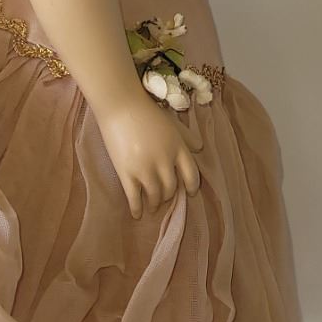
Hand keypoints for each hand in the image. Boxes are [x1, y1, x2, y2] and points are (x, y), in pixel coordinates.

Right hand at [95, 93, 204, 218]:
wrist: (121, 106)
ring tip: (152, 207)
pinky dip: (137, 208)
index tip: (190, 193)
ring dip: (154, 204)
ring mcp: (146, 169)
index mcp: (178, 148)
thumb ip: (187, 136)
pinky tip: (137, 214)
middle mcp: (165, 162)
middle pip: (171, 187)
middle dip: (169, 196)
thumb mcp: (172, 123)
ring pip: (154, 195)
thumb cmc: (146, 111)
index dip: (192, 187)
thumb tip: (200, 148)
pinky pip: (134, 197)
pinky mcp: (127, 173)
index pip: (191, 175)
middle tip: (164, 199)